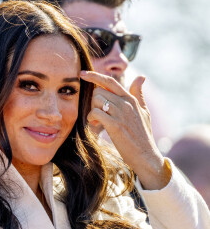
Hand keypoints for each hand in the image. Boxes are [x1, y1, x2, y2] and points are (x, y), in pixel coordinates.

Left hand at [80, 71, 170, 189]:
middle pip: (98, 91)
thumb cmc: (143, 134)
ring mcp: (120, 113)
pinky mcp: (115, 125)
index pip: (109, 81)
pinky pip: (95, 112)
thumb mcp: (144, 111)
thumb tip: (141, 76)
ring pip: (96, 100)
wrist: (146, 155)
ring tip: (97, 120)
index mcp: (130, 98)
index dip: (94, 75)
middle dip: (93, 102)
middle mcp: (125, 103)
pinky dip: (91, 118)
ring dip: (92, 110)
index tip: (82, 74)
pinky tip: (95, 124)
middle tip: (97, 114)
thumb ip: (138, 94)